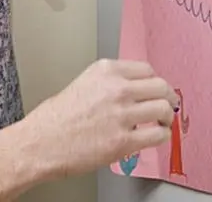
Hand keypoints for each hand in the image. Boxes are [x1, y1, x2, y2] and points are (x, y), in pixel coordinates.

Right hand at [23, 60, 176, 179]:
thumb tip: (132, 90)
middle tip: (169, 103)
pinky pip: (157, 135)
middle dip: (168, 96)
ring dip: (167, 116)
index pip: (146, 69)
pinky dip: (162, 135)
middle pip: (160, 86)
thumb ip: (110, 82)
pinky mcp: (124, 140)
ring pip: (163, 108)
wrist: (43, 141)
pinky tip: (156, 136)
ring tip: (163, 121)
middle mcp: (117, 88)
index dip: (154, 80)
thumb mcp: (85, 82)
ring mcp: (122, 114)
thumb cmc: (57, 116)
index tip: (156, 88)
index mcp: (106, 70)